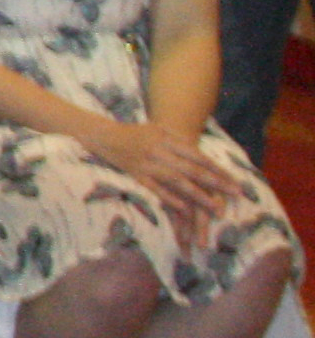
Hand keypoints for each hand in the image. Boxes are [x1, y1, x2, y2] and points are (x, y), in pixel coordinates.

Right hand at [92, 117, 235, 234]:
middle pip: (192, 170)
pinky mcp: (135, 175)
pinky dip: (169, 198)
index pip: (198, 156)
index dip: (218, 169)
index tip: (235, 181)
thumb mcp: (157, 129)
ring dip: (198, 195)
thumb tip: (201, 152)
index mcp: (167, 138)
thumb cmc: (133, 132)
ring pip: (177, 181)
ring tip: (216, 208)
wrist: (101, 134)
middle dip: (216, 183)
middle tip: (236, 194)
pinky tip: (184, 208)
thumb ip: (178, 139)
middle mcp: (159, 151)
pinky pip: (155, 188)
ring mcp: (147, 164)